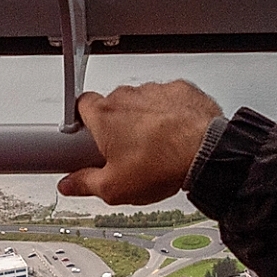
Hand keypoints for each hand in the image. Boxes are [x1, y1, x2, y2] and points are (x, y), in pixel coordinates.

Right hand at [57, 80, 223, 203]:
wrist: (208, 153)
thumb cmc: (162, 165)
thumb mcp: (114, 187)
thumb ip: (86, 183)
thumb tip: (69, 185)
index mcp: (104, 115)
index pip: (79, 106)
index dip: (82, 123)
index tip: (87, 139)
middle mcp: (127, 96)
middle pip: (112, 107)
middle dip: (116, 126)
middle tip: (125, 152)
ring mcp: (154, 91)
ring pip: (141, 103)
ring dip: (144, 120)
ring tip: (155, 147)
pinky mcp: (179, 90)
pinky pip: (167, 100)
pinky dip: (170, 114)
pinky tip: (175, 135)